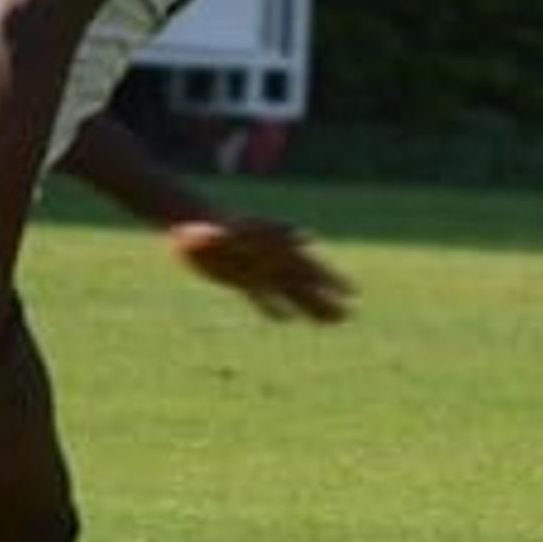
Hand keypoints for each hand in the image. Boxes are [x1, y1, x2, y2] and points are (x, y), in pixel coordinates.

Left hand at [170, 216, 353, 321]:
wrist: (189, 220)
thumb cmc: (205, 226)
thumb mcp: (221, 231)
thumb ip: (238, 239)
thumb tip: (246, 240)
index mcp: (273, 249)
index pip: (309, 267)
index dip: (331, 280)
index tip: (353, 291)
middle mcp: (270, 261)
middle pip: (305, 283)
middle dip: (326, 299)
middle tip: (349, 316)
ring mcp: (257, 270)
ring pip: (289, 292)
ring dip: (308, 307)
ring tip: (330, 321)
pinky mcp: (241, 279)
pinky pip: (261, 297)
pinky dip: (273, 308)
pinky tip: (286, 319)